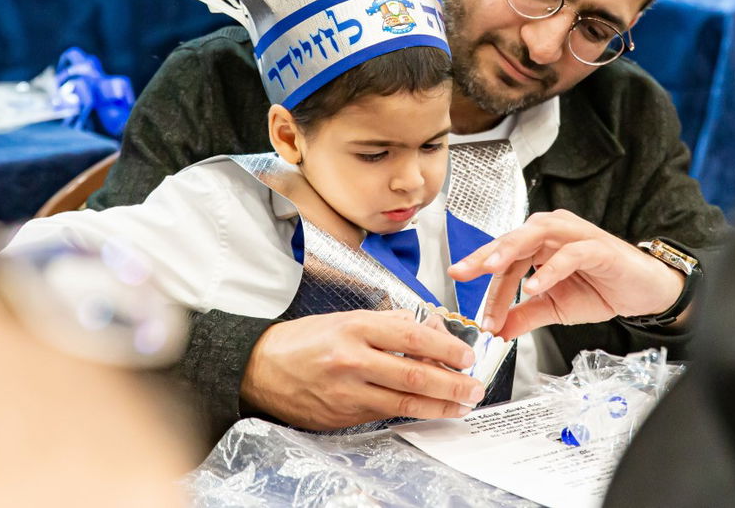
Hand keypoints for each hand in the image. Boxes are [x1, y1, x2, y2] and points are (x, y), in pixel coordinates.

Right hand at [240, 309, 485, 430]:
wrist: (259, 367)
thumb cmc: (305, 340)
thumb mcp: (347, 319)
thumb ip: (390, 325)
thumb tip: (431, 331)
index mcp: (356, 327)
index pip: (413, 336)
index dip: (446, 347)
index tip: (467, 355)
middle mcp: (352, 360)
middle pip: (415, 374)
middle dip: (452, 384)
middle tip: (475, 388)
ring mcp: (347, 392)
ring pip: (404, 402)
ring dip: (439, 406)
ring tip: (461, 405)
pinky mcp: (342, 416)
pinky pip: (384, 415)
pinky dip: (411, 413)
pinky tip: (429, 411)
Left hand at [448, 209, 685, 339]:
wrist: (641, 291)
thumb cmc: (600, 289)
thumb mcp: (554, 308)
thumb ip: (525, 315)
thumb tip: (497, 331)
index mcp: (539, 244)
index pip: (505, 263)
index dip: (489, 290)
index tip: (481, 321)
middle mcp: (553, 232)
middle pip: (512, 240)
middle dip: (484, 257)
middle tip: (462, 273)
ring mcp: (575, 235)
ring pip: (535, 235)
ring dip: (511, 251)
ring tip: (491, 269)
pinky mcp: (597, 247)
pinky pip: (569, 254)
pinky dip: (550, 269)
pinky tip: (534, 286)